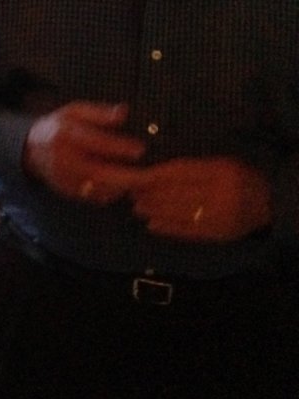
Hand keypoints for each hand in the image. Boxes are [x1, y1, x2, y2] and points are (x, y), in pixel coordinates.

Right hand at [22, 101, 144, 204]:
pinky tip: (124, 185)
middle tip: (151, 175)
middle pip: (101, 173)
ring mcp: (64, 178)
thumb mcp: (75, 111)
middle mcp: (63, 159)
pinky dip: (112, 192)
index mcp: (66, 135)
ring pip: (100, 188)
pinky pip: (94, 196)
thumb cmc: (59, 127)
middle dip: (128, 177)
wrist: (32, 149)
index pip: (96, 143)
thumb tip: (124, 113)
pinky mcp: (68, 191)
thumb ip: (99, 113)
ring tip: (142, 180)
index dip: (120, 147)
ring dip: (123, 186)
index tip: (141, 149)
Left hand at [124, 156, 271, 241]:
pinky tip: (151, 224)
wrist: (267, 204)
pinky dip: (167, 228)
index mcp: (220, 171)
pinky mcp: (217, 234)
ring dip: (153, 211)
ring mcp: (218, 216)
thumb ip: (190, 167)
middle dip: (149, 194)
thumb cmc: (237, 178)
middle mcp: (219, 194)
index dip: (154, 175)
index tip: (134, 176)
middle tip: (130, 194)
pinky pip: (187, 231)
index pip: (179, 173)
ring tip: (137, 207)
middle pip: (175, 193)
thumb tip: (152, 173)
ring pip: (178, 213)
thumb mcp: (219, 163)